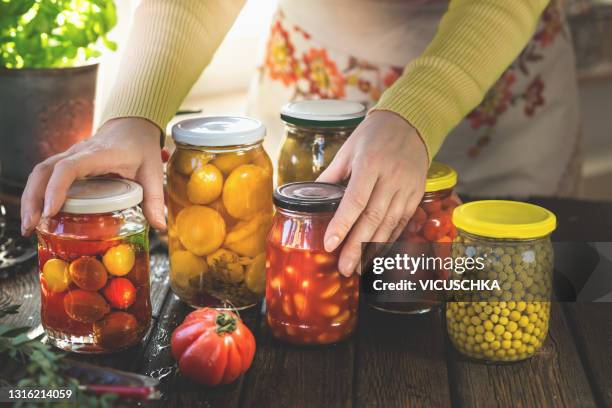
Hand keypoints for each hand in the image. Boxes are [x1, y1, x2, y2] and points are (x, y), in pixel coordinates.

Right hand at [21, 117, 165, 235]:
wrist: (133, 125)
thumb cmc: (141, 146)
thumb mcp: (152, 171)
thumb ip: (154, 198)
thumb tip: (159, 226)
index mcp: (98, 154)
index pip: (68, 168)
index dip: (56, 189)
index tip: (51, 211)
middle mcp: (78, 153)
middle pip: (44, 171)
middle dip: (33, 199)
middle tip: (31, 227)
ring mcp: (70, 156)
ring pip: (40, 172)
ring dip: (30, 197)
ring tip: (29, 226)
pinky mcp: (68, 162)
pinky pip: (45, 175)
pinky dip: (37, 193)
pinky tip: (38, 214)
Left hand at [317, 110, 428, 275]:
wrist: (410, 123)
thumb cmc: (374, 134)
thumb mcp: (348, 149)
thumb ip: (331, 176)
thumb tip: (312, 198)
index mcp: (370, 163)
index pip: (355, 200)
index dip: (342, 225)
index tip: (330, 245)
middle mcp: (391, 177)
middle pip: (373, 218)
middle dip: (357, 247)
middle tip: (344, 268)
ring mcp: (406, 187)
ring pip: (390, 224)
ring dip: (373, 250)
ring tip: (359, 268)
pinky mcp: (416, 195)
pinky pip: (402, 222)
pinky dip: (390, 240)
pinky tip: (377, 254)